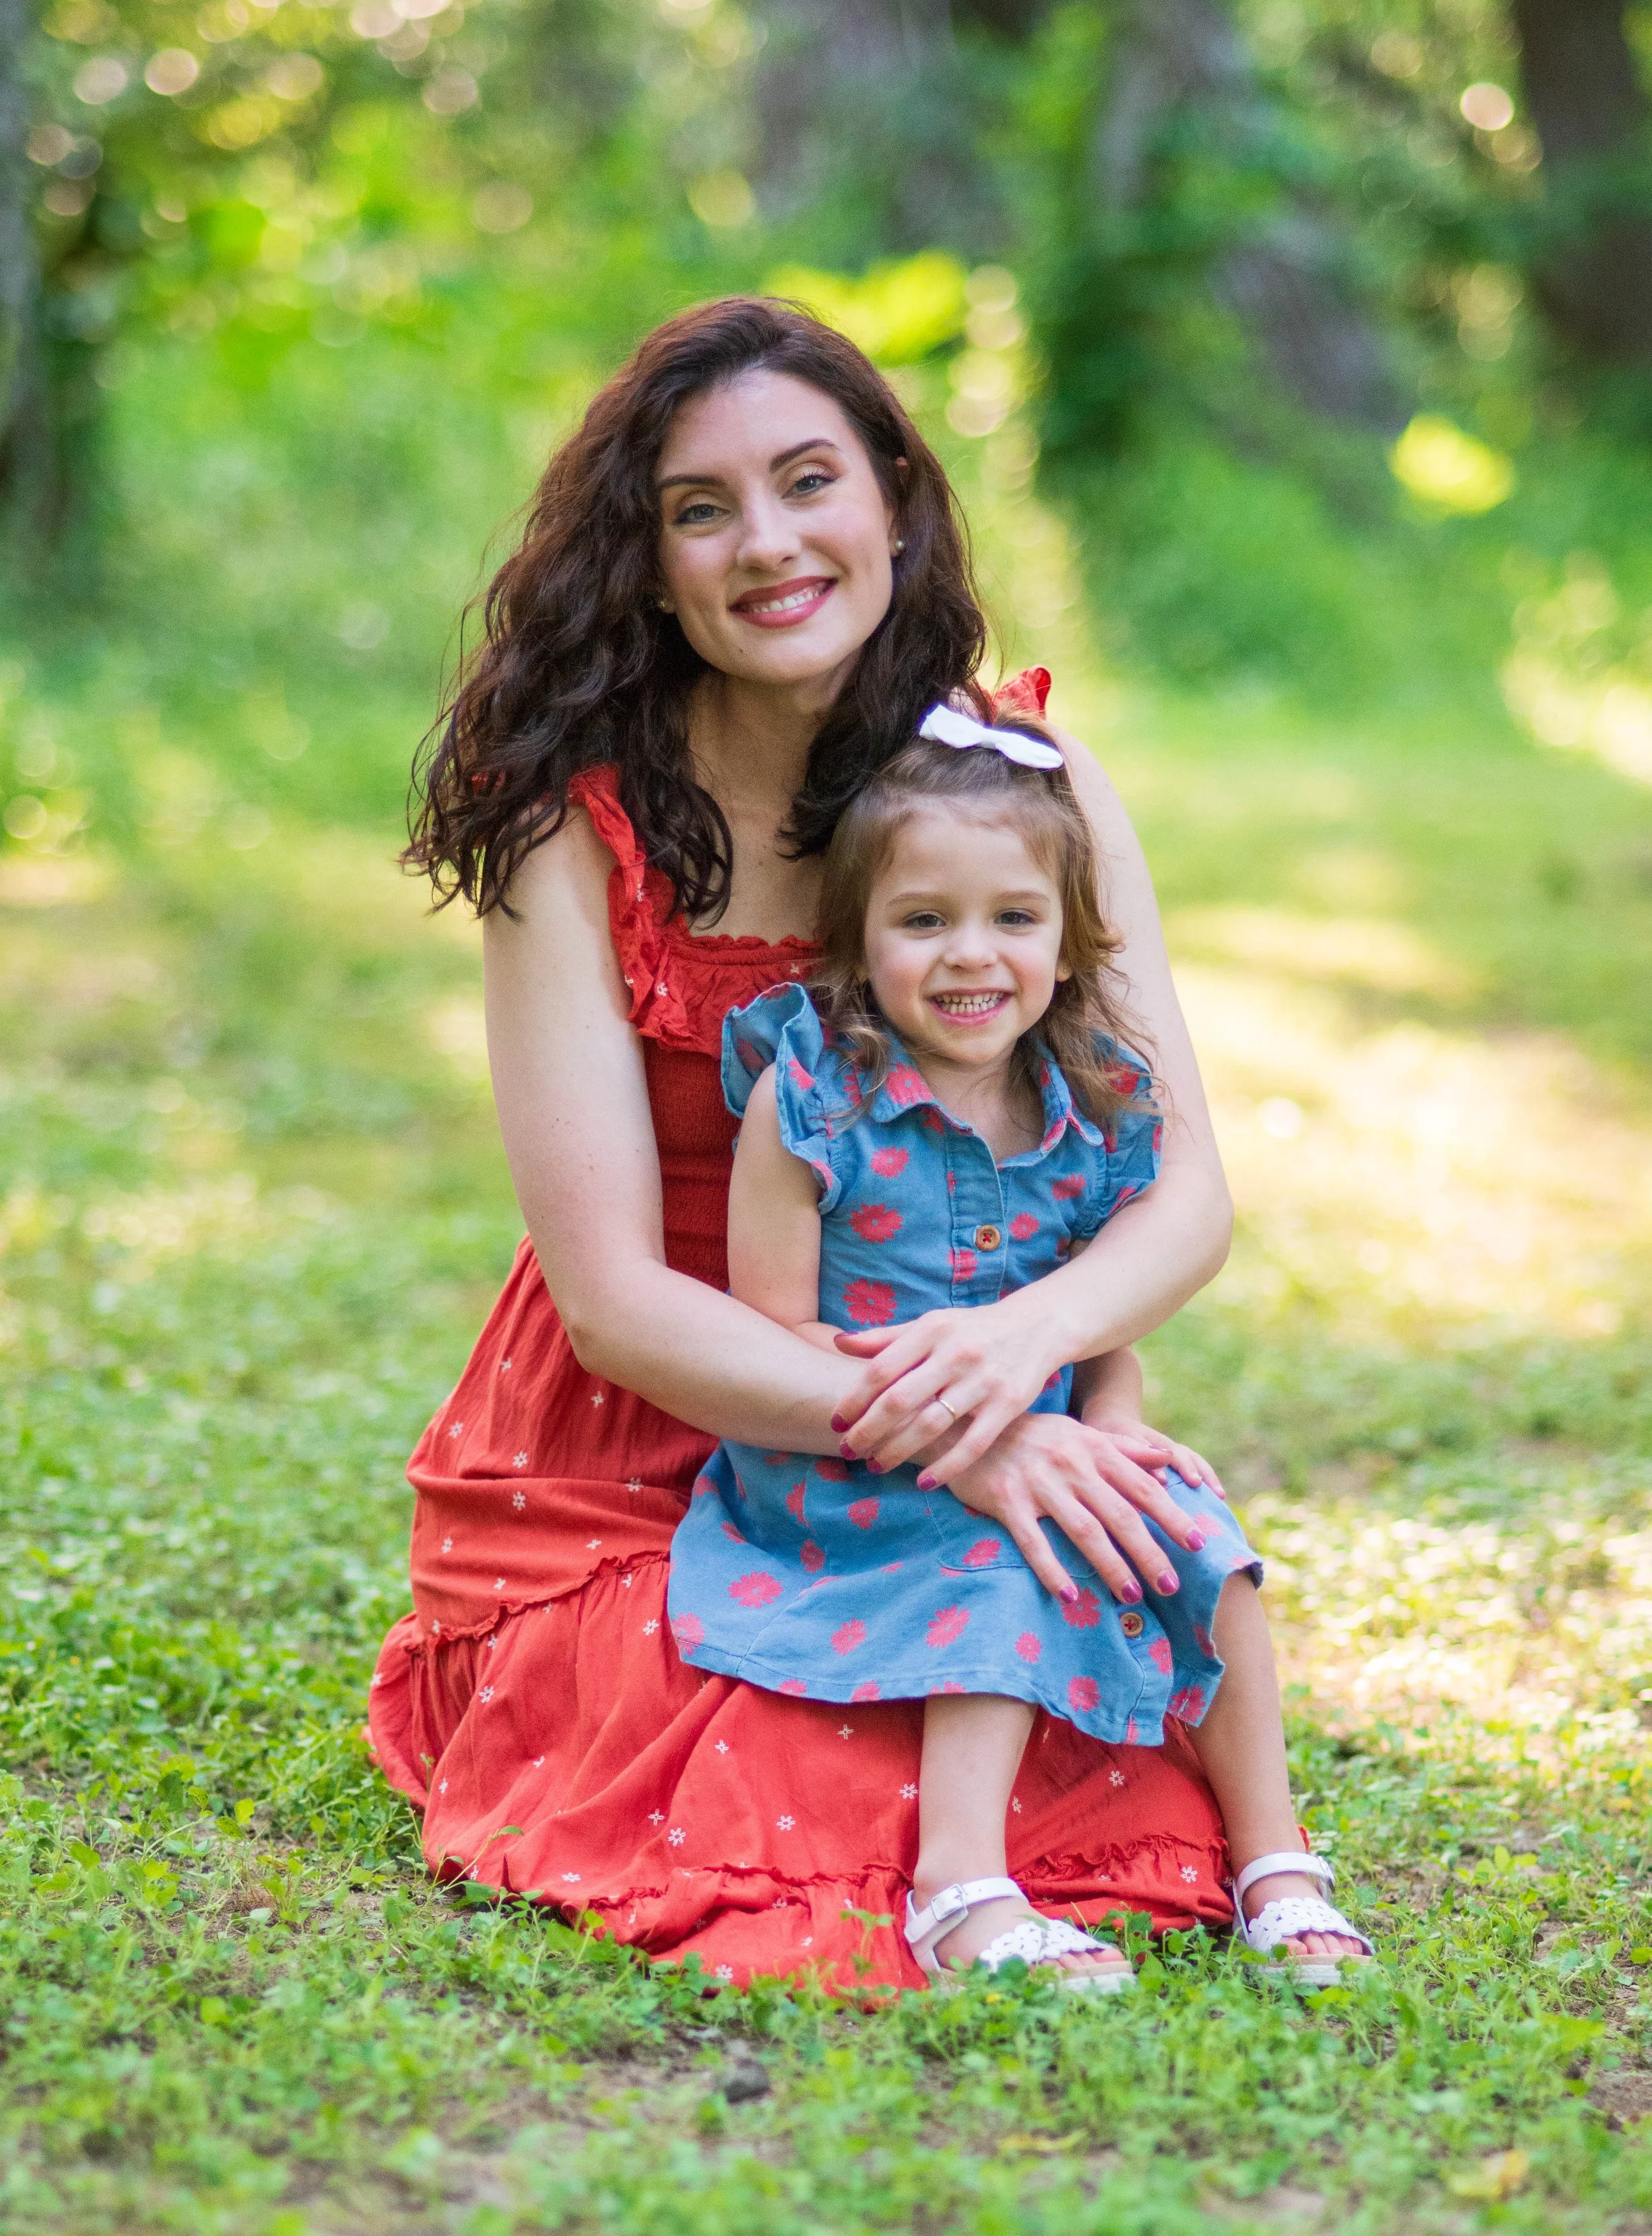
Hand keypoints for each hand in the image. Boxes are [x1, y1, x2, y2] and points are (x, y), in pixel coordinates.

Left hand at [831, 1300, 1057, 1481]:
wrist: (1038, 1326)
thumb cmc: (973, 1329)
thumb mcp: (931, 1324)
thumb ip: (886, 1337)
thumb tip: (839, 1343)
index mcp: (931, 1330)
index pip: (882, 1369)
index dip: (854, 1399)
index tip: (836, 1422)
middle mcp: (956, 1353)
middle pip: (900, 1399)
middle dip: (868, 1430)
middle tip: (848, 1451)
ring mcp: (984, 1380)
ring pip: (931, 1424)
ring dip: (897, 1450)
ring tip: (875, 1466)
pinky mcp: (1009, 1405)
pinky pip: (972, 1444)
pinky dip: (946, 1467)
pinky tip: (923, 1482)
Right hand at [940, 1412, 1213, 1605]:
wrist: (969, 1426)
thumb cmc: (1033, 1436)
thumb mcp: (1080, 1434)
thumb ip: (1124, 1449)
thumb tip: (1168, 1464)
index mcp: (1093, 1448)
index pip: (1142, 1486)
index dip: (1172, 1515)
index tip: (1198, 1544)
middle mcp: (1071, 1464)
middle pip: (1119, 1514)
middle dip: (1149, 1552)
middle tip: (1171, 1586)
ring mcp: (1039, 1483)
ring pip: (1083, 1531)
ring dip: (1111, 1566)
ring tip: (1132, 1595)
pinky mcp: (1007, 1501)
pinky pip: (1034, 1541)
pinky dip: (1052, 1569)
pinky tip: (1069, 1596)